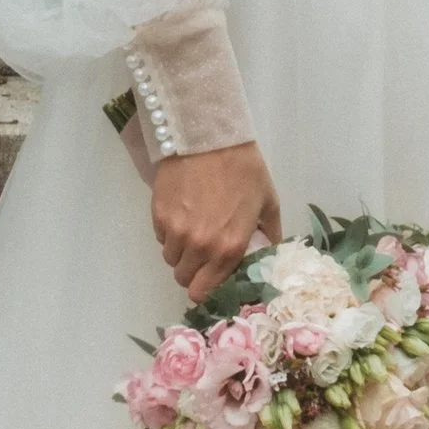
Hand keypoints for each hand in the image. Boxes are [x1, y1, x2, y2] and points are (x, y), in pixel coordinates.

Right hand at [151, 140, 281, 303]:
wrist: (208, 136)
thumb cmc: (244, 168)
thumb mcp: (268, 202)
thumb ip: (269, 235)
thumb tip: (269, 255)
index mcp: (229, 248)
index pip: (204, 292)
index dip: (207, 289)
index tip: (212, 278)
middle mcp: (200, 247)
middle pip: (184, 279)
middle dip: (193, 272)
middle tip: (203, 254)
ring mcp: (176, 232)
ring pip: (171, 259)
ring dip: (181, 252)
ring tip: (193, 231)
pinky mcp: (159, 215)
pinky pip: (161, 238)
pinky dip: (170, 233)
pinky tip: (182, 214)